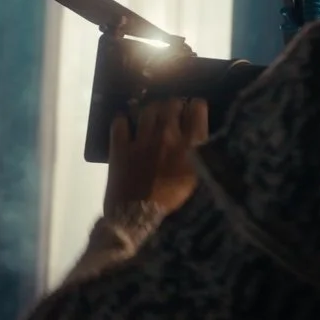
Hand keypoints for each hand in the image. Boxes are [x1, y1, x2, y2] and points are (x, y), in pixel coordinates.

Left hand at [105, 98, 207, 214]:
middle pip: (172, 104)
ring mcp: (141, 139)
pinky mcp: (120, 146)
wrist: (136, 216)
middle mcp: (167, 136)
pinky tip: (127, 126)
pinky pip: (120, 122)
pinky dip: (123, 122)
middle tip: (173, 112)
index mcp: (189, 146)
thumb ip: (199, 156)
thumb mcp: (194, 179)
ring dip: (151, 110)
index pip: (197, 109)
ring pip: (147, 109)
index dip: (196, 107)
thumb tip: (199, 139)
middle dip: (174, 105)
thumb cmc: (170, 200)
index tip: (194, 109)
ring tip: (151, 117)